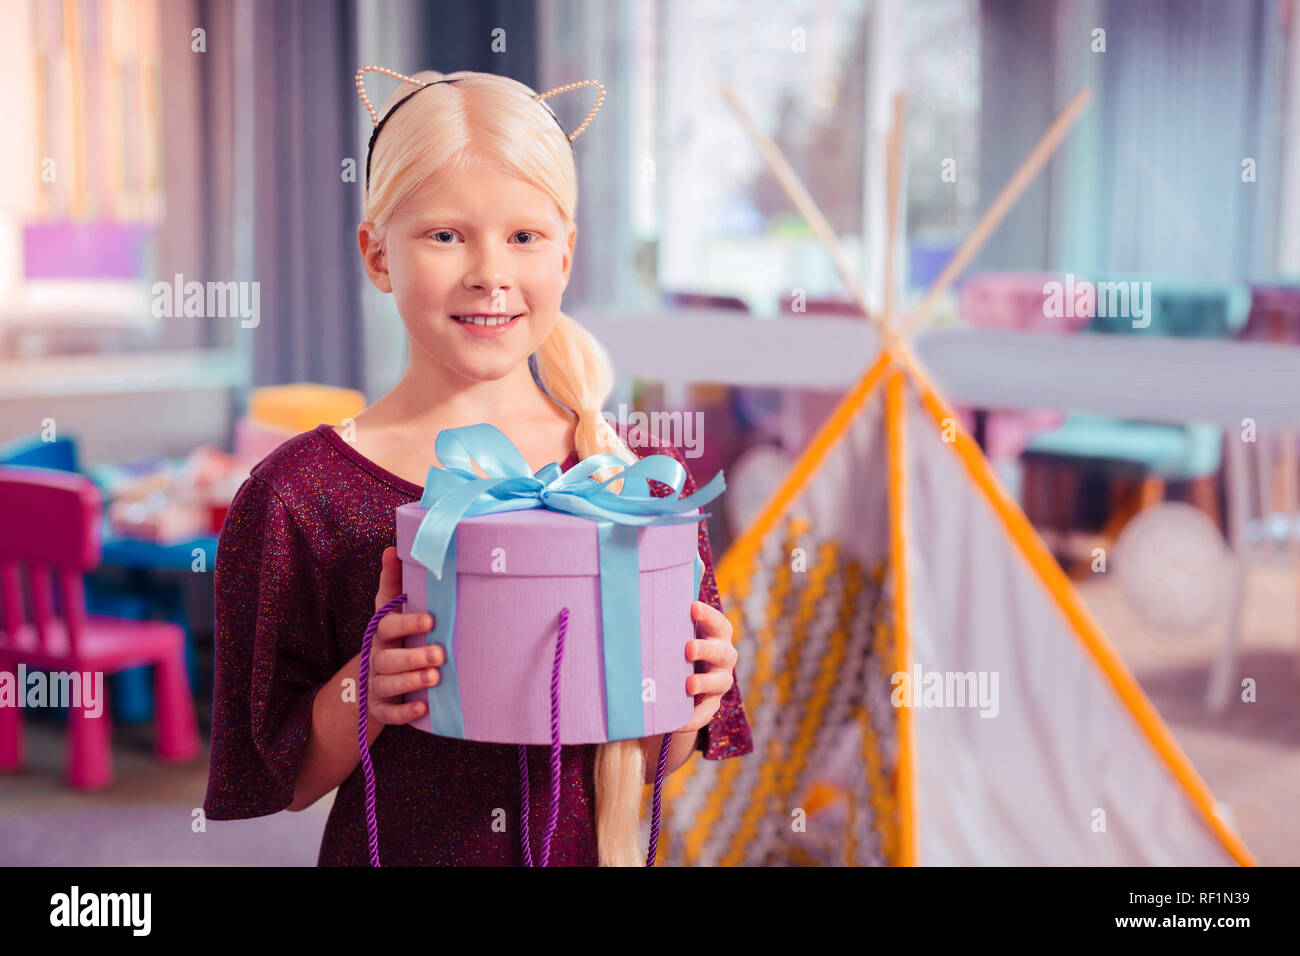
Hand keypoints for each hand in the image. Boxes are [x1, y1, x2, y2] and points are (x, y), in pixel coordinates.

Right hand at [368, 546, 443, 725]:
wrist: (376, 676)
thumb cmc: (395, 635)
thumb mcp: (392, 608)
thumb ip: (394, 581)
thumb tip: (392, 548)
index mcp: (382, 633)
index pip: (388, 625)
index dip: (408, 622)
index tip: (432, 620)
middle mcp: (377, 658)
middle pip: (388, 658)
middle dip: (413, 656)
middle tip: (440, 654)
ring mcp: (377, 684)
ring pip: (388, 685)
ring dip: (411, 682)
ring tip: (435, 678)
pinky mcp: (381, 708)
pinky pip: (389, 714)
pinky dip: (404, 712)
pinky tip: (423, 708)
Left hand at [675, 600, 737, 733]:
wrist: (673, 680)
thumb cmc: (673, 643)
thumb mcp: (672, 624)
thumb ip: (673, 599)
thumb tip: (672, 561)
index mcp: (715, 634)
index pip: (718, 623)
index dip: (708, 616)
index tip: (692, 607)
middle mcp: (722, 658)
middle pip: (722, 652)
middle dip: (706, 648)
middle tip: (688, 647)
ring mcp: (718, 683)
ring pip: (719, 683)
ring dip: (704, 682)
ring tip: (688, 683)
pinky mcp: (708, 707)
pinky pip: (705, 714)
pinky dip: (693, 717)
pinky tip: (679, 721)